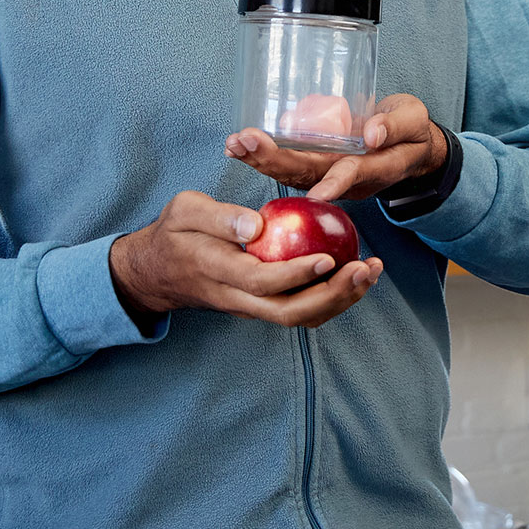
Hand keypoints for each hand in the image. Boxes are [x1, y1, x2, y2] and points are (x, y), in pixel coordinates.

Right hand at [108, 190, 383, 327]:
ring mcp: (251, 308)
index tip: (327, 258)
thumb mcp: (185, 211)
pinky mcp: (262, 306)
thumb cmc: (175, 233)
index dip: (295, 275)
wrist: (158, 272)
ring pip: (299, 318)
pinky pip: (301, 311)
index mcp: (219, 272)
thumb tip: (256, 226)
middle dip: (333, 296)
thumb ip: (219, 218)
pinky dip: (332, 299)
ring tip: (371, 272)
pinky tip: (355, 276)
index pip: (260, 281)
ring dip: (340, 300)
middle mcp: (238, 299)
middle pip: (289, 312)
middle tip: (365, 269)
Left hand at [226, 94, 448, 202]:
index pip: (352, 174)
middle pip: (307, 175)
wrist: (409, 147)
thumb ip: (396, 125)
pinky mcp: (319, 165)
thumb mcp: (414, 121)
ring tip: (234, 145)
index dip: (335, 182)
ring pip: (292, 173)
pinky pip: (289, 164)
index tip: (317, 194)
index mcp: (374, 168)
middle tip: (245, 142)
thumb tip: (371, 133)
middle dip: (274, 160)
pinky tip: (240, 146)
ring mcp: (329, 173)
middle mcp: (346, 177)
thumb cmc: (412, 133)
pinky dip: (263, 156)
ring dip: (261, 160)